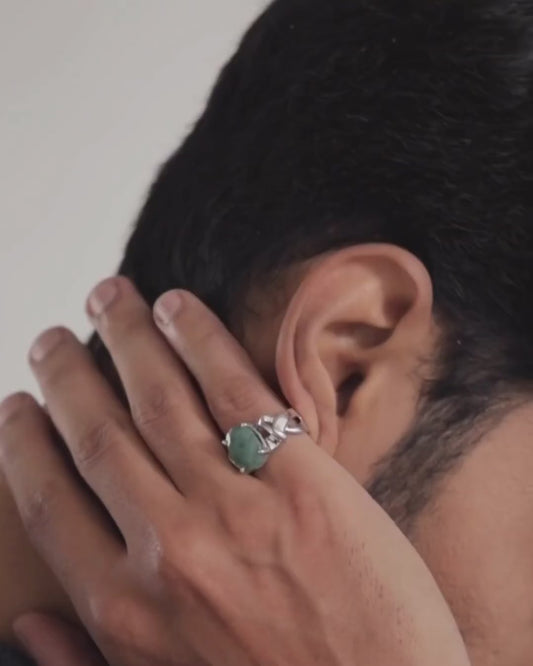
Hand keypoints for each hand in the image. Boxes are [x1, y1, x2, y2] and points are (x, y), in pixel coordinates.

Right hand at [0, 277, 469, 665]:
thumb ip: (84, 658)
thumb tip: (25, 619)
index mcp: (125, 612)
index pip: (50, 503)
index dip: (26, 443)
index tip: (18, 405)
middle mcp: (167, 550)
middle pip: (96, 433)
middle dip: (66, 373)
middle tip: (53, 337)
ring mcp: (235, 509)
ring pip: (157, 396)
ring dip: (125, 335)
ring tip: (107, 295)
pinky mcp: (303, 481)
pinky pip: (234, 389)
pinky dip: (199, 338)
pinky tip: (178, 306)